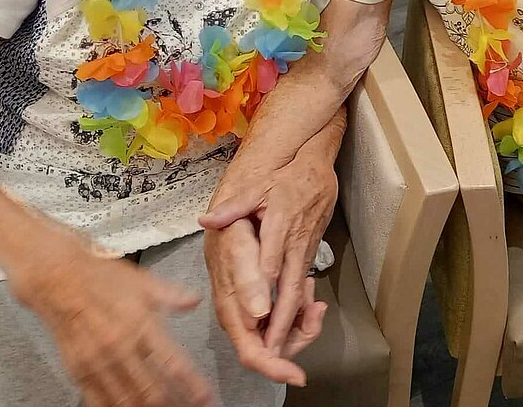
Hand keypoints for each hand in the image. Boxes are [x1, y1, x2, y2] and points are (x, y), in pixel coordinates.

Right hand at [9, 233, 216, 406]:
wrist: (58, 279)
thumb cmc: (101, 278)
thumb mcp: (142, 281)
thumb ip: (171, 295)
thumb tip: (195, 301)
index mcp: (140, 324)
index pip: (173, 364)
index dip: (192, 385)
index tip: (206, 399)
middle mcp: (120, 347)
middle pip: (152, 390)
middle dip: (173, 405)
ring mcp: (98, 362)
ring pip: (127, 401)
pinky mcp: (79, 371)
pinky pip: (99, 401)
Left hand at [200, 147, 337, 352]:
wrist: (316, 170)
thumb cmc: (284, 178)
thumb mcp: (255, 187)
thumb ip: (232, 207)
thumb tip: (207, 219)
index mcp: (278, 228)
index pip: (270, 265)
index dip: (264, 293)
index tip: (258, 318)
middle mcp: (292, 246)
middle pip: (290, 290)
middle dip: (283, 324)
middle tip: (272, 353)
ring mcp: (302, 254)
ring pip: (299, 295)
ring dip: (293, 325)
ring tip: (280, 353)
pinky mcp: (306, 257)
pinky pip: (302, 290)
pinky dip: (299, 313)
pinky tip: (291, 330)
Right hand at [202, 219, 324, 385]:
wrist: (230, 205)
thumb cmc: (230, 223)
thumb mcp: (238, 244)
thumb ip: (245, 279)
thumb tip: (258, 313)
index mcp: (229, 305)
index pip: (252, 351)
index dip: (273, 367)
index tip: (296, 375)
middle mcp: (238, 311)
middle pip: (270, 347)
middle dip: (297, 336)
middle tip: (316, 312)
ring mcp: (249, 304)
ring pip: (280, 331)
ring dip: (301, 319)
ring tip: (312, 296)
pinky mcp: (259, 294)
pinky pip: (282, 313)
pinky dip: (299, 307)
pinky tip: (307, 287)